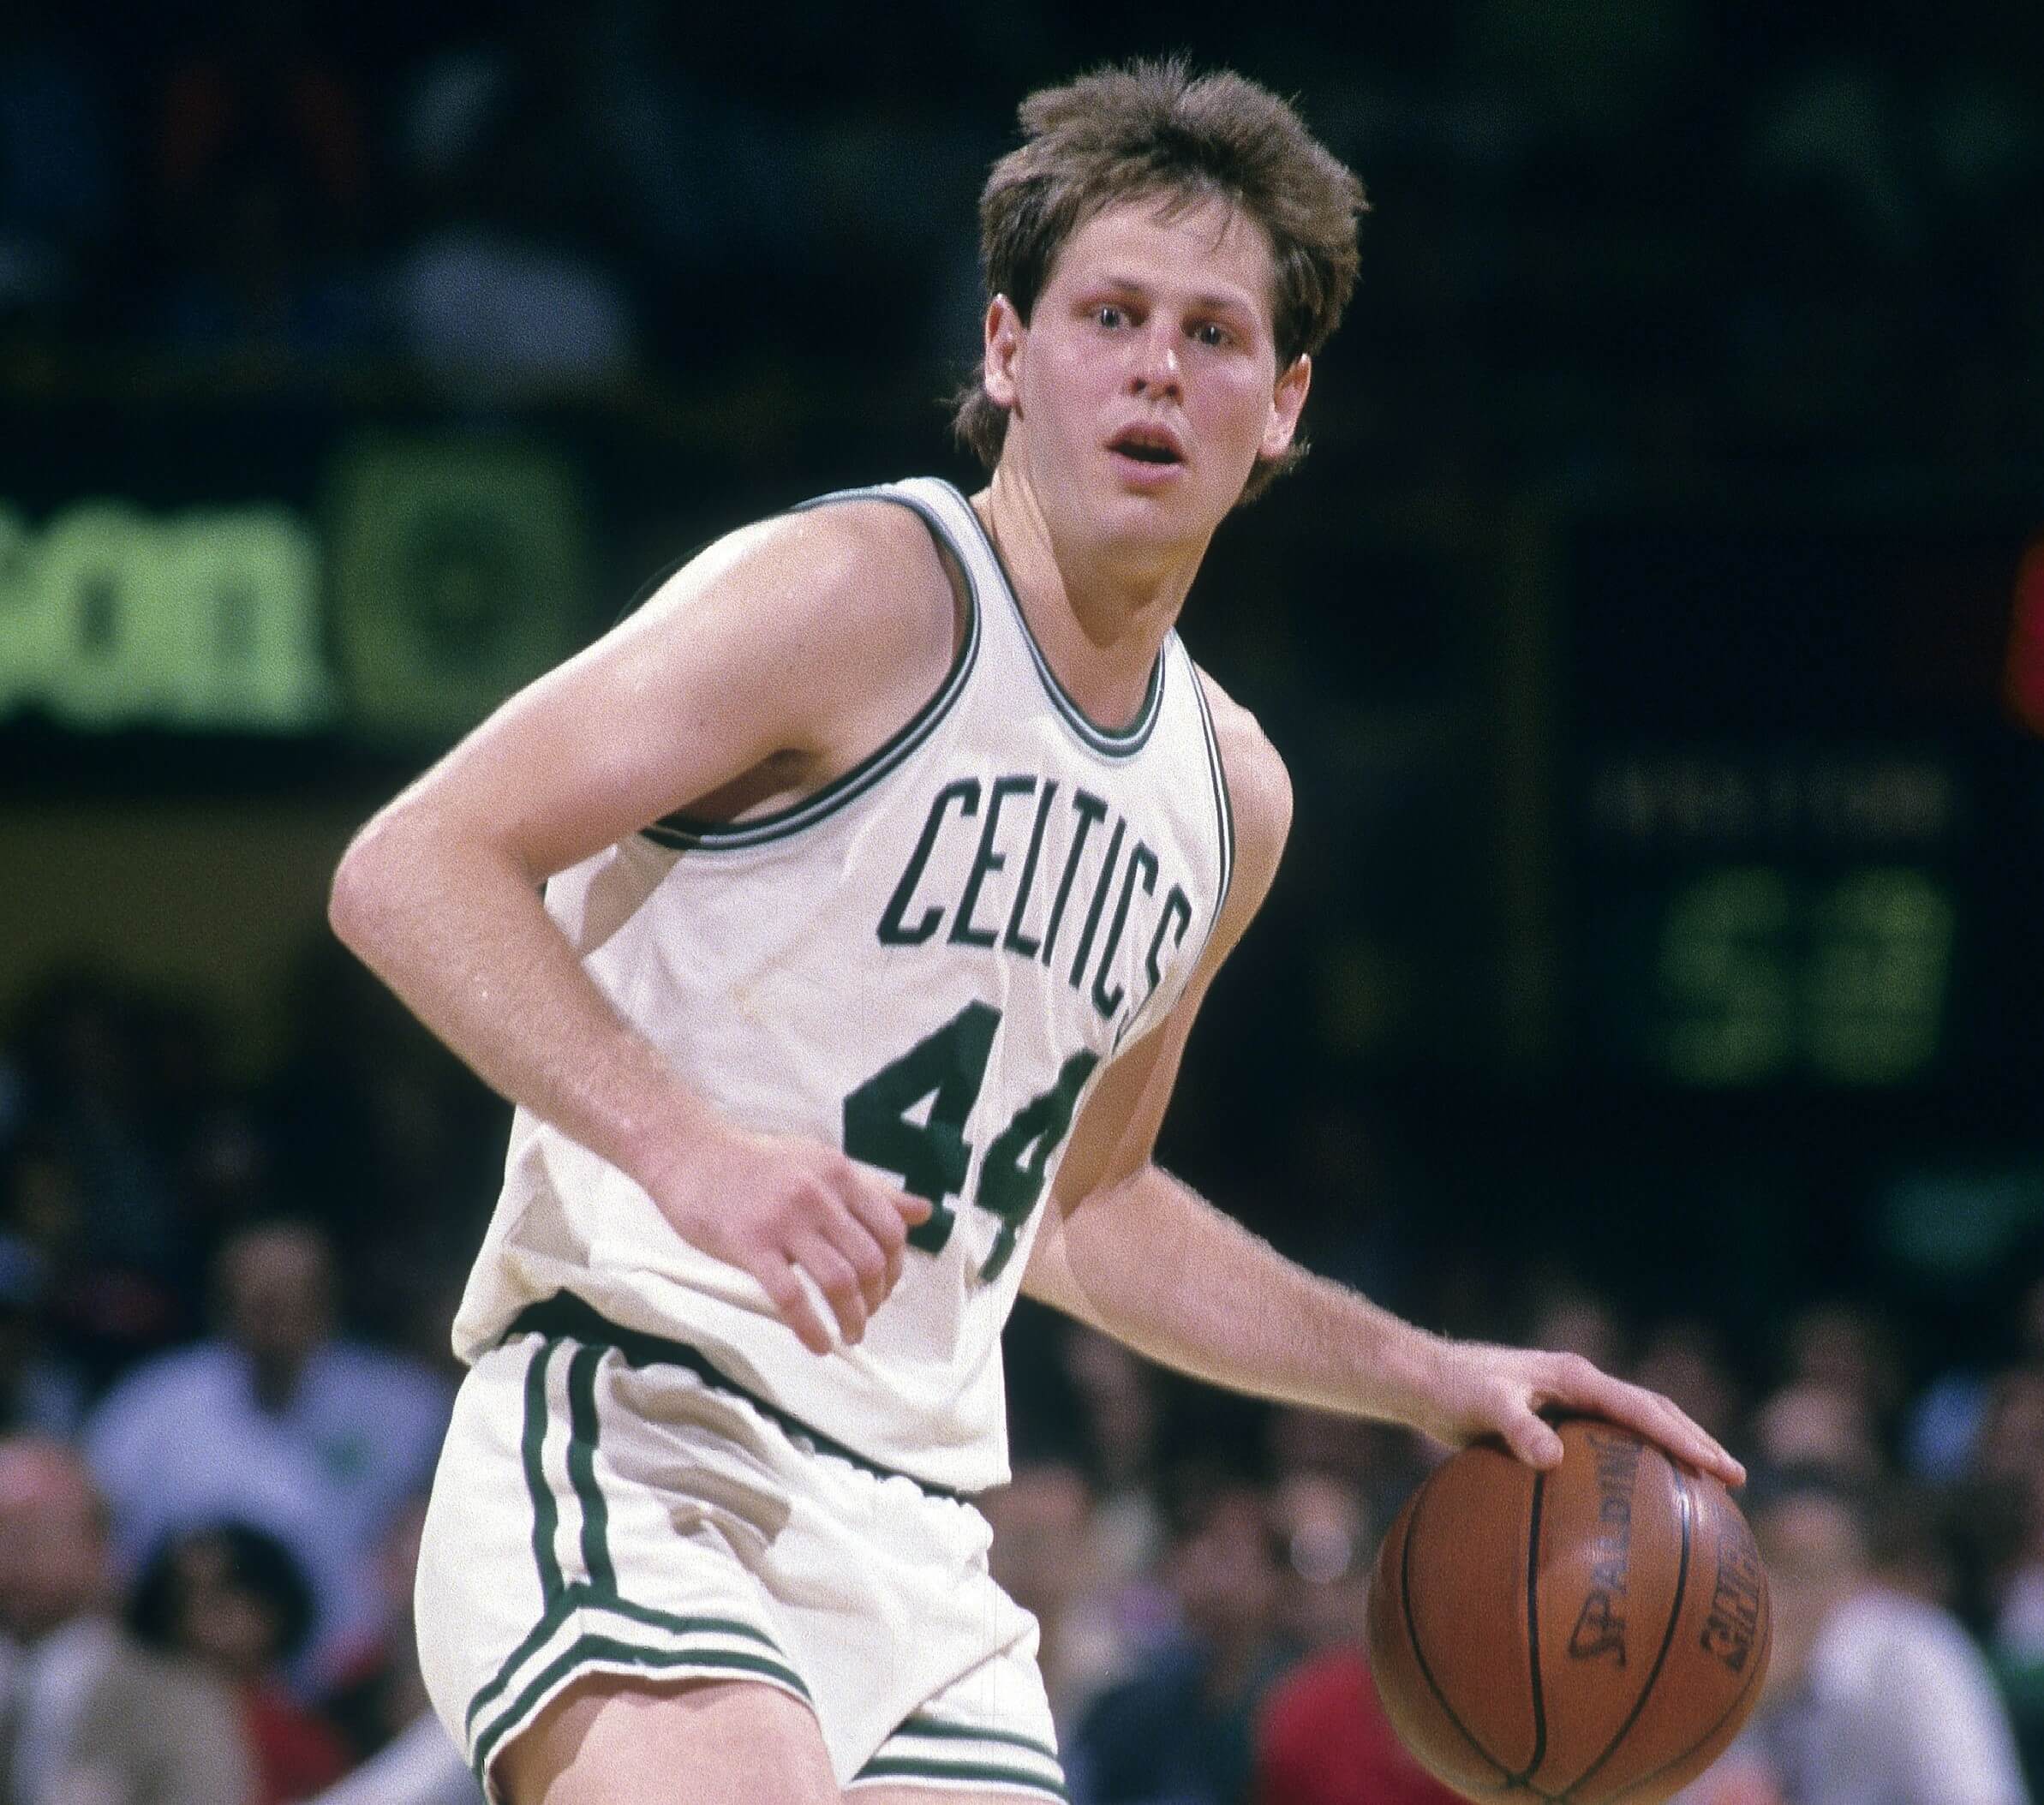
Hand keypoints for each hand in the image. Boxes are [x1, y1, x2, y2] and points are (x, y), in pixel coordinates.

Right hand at [646, 1123, 930, 1353]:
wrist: (690, 1154)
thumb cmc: (756, 1164)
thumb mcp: (820, 1165)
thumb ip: (872, 1191)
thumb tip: (924, 1211)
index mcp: (839, 1174)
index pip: (890, 1229)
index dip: (895, 1267)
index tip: (884, 1287)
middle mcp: (818, 1194)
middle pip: (869, 1260)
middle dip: (876, 1298)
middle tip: (866, 1316)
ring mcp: (784, 1220)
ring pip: (838, 1281)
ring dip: (851, 1318)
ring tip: (849, 1335)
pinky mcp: (750, 1246)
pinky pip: (792, 1298)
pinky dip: (811, 1329)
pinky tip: (818, 1344)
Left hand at [1413, 1339, 1746, 1488]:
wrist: (1424, 1380)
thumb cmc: (1450, 1388)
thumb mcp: (1481, 1405)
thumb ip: (1516, 1427)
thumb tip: (1552, 1459)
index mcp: (1574, 1377)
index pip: (1642, 1409)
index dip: (1682, 1438)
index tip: (1716, 1466)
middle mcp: (1581, 1384)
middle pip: (1653, 1412)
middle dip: (1695, 1442)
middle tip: (1735, 1479)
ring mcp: (1572, 1401)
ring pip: (1636, 1425)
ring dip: (1672, 1449)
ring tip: (1708, 1488)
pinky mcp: (1558, 1419)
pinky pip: (1608, 1443)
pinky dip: (1635, 1464)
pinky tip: (1641, 1500)